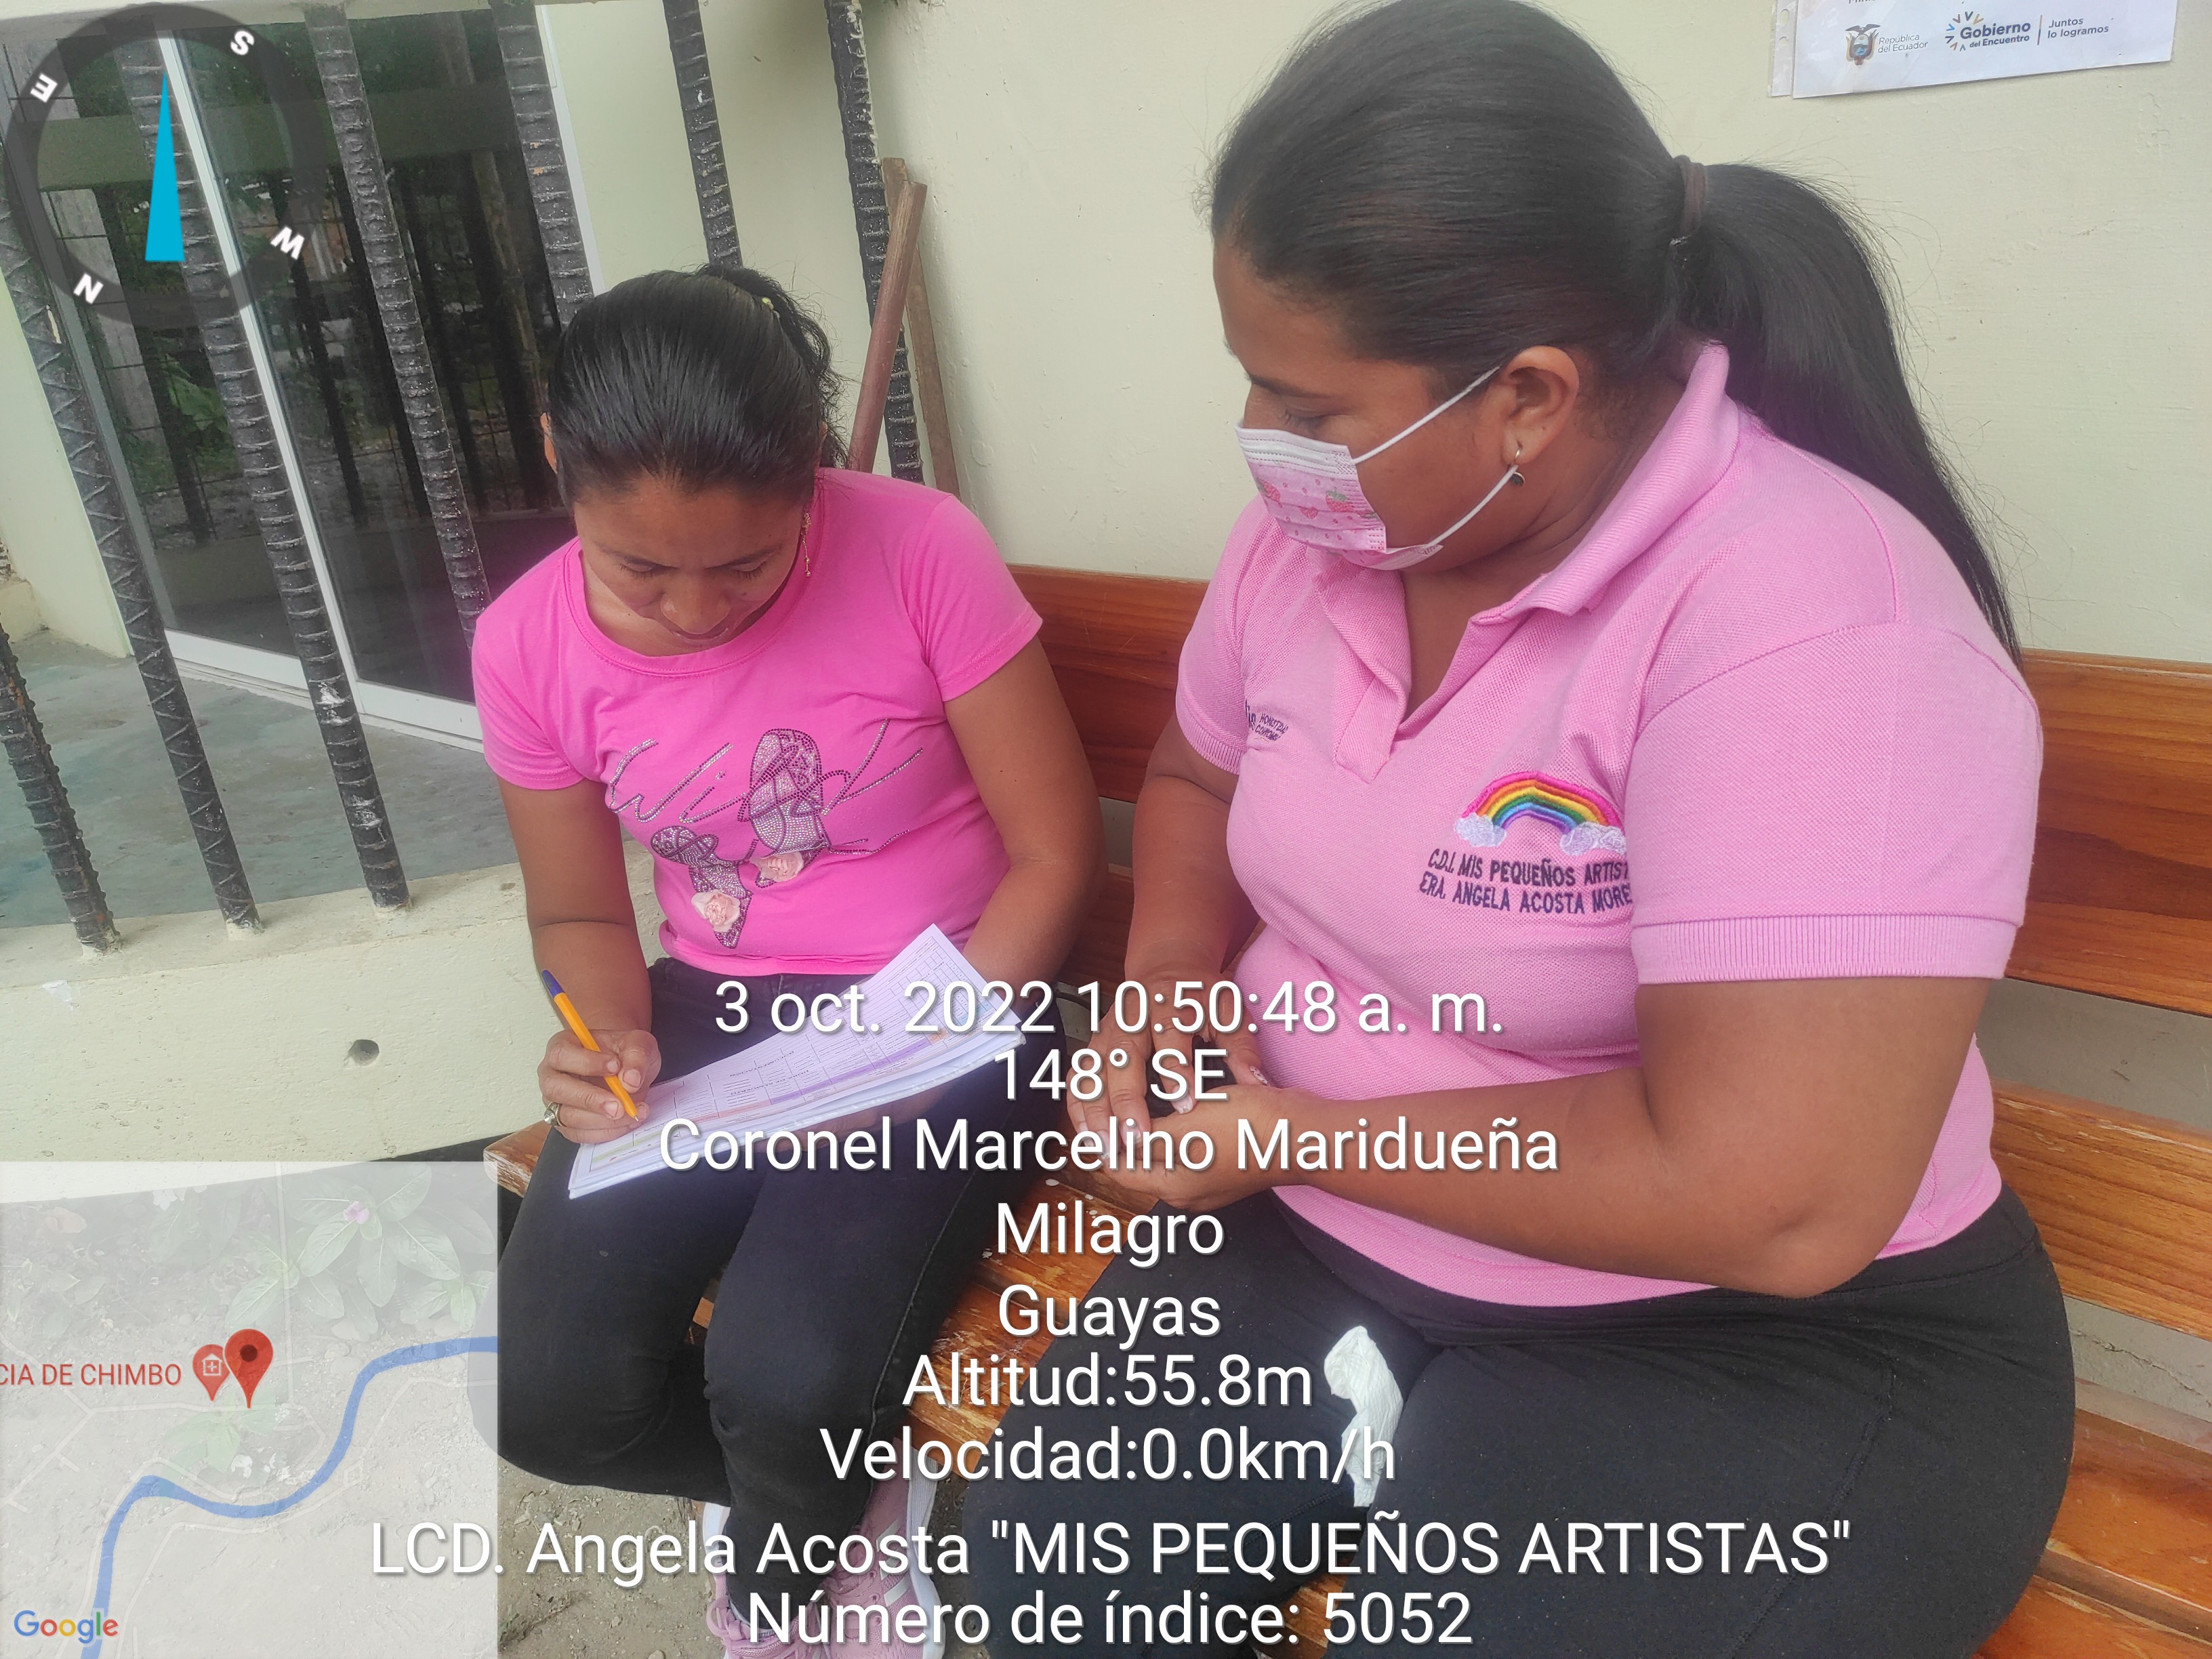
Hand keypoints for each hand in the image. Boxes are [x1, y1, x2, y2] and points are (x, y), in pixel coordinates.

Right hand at [539, 1027, 659, 1144]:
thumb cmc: (622, 1053)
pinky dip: (604, 1132)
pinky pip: (579, 1133)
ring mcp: (556, 1101)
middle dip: (591, 1099)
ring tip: (631, 1113)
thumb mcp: (636, 1044)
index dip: (586, 1063)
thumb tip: (631, 1080)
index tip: (615, 1067)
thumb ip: (636, 1056)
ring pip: (568, 1116)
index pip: (561, 1054)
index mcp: (561, 1047)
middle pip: (557, 1089)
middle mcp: (552, 1075)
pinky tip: (625, 1123)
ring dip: (602, 1120)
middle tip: (619, 1105)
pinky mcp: (566, 1123)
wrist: (626, 1070)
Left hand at [1073, 1082, 1303, 1211]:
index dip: (1102, 1141)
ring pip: (1165, 1151)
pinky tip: (1176, 1103)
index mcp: (1174, 1187)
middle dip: (1125, 1134)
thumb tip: (1111, 1142)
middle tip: (1112, 1101)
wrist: (1301, 1131)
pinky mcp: (1227, 1162)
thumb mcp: (1185, 1131)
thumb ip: (1145, 1137)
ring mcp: (1210, 1178)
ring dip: (1151, 1129)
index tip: (1090, 1114)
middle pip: (1140, 1162)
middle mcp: (1188, 1189)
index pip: (1119, 1168)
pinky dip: (1177, 1128)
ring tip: (1139, 1099)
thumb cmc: (1250, 1129)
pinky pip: (1190, 1145)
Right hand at [1074, 967, 1269, 1142]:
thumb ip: (1242, 1049)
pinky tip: (1087, 1133)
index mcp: (1170, 1004)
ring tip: (1107, 1146)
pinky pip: (1078, 1074)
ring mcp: (1108, 1028)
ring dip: (1097, 1109)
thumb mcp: (1229, 1014)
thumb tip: (1257, 1085)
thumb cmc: (1203, 998)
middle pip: (1123, 1056)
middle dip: (1127, 1099)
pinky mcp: (1095, 1042)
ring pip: (1094, 1068)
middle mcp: (1133, 1015)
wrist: (1169, 970)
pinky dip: (1078, 1104)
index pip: (1170, 1040)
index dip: (1177, 1073)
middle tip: (1137, 1138)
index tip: (1186, 1105)